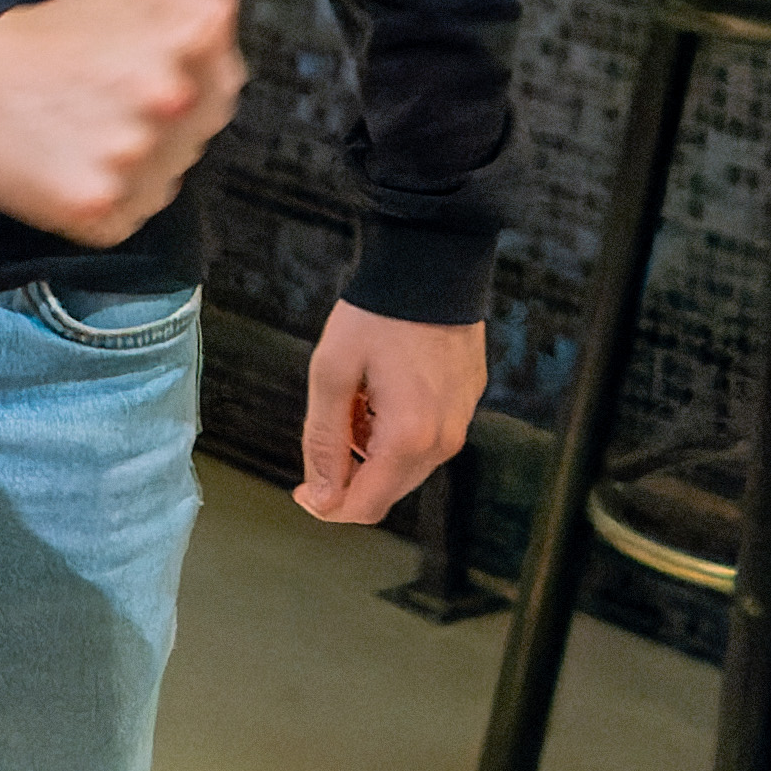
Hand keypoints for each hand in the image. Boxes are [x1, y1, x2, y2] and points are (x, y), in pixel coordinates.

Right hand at [0, 0, 241, 246]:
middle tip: (110, 104)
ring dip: (139, 163)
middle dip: (167, 120)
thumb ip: (194, 9)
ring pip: (166, 174)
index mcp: (186, 40)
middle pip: (198, 127)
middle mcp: (170, 99)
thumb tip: (224, 33)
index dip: (191, 81)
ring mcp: (137, 159)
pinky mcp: (102, 210)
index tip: (151, 75)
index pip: (225, 78)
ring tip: (87, 134)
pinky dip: (108, 199)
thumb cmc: (46, 36)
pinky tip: (74, 166)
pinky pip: (129, 214)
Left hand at [296, 305, 485, 527]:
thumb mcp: (332, 373)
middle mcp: (443, 441)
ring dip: (373, 447)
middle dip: (350, 469)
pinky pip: (427, 438)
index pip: (365, 505)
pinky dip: (398, 428)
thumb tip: (321, 496)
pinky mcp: (468, 403)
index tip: (302, 489)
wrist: (433, 265)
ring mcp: (461, 423)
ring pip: (406, 465)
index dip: (327, 506)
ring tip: (360, 394)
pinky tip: (386, 386)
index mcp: (408, 438)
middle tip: (333, 416)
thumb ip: (323, 441)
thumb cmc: (377, 315)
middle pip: (386, 489)